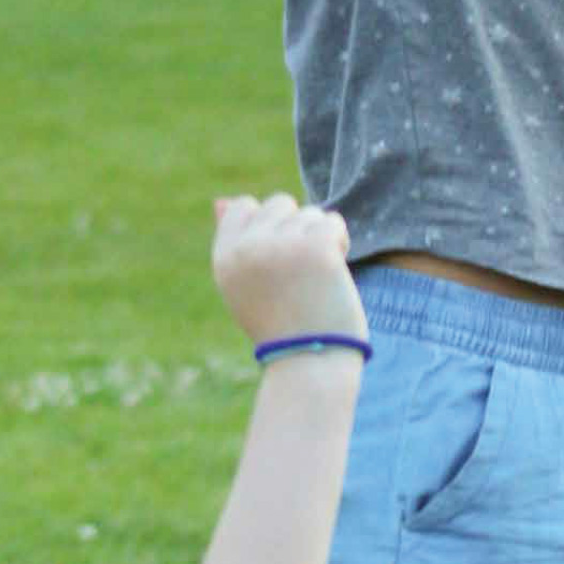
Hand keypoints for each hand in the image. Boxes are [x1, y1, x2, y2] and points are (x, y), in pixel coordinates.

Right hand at [211, 194, 367, 348]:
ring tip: (316, 278)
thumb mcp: (245, 285)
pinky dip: (340, 243)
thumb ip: (236, 243)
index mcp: (224, 257)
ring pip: (310, 213)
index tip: (280, 259)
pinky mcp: (315, 248)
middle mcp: (248, 248)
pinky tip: (333, 272)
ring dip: (320, 238)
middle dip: (297, 228)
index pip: (243, 206)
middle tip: (301, 271)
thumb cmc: (280, 326)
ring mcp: (281, 246)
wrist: (309, 363)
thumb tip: (223, 200)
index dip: (269, 225)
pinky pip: (332, 222)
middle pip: (279, 204)